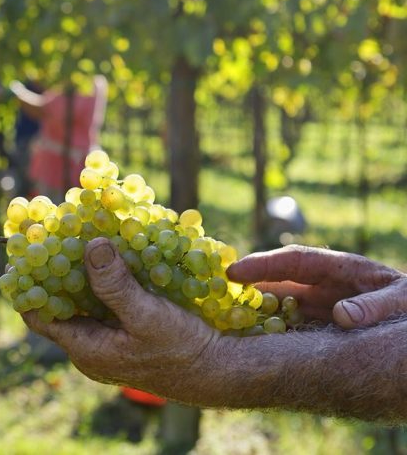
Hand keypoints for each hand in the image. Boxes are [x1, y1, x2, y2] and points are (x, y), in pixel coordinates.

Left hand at [23, 237, 224, 404]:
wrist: (222, 370)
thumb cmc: (182, 351)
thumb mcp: (146, 315)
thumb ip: (115, 284)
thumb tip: (90, 246)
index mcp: (85, 348)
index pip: (37, 313)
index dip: (26, 282)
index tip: (24, 248)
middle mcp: (91, 344)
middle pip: (59, 300)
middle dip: (56, 266)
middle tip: (54, 230)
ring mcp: (110, 336)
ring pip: (84, 297)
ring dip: (84, 267)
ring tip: (82, 230)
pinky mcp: (129, 327)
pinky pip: (107, 298)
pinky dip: (106, 274)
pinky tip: (115, 249)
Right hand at [227, 245, 406, 328]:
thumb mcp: (401, 301)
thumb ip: (374, 306)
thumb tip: (341, 315)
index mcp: (341, 268)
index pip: (292, 260)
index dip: (261, 265)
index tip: (233, 272)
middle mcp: (326, 285)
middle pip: (279, 282)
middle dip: (249, 287)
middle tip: (215, 295)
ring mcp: (324, 305)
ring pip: (281, 305)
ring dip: (257, 311)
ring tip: (226, 319)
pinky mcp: (324, 326)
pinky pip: (293, 325)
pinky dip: (273, 331)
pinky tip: (254, 341)